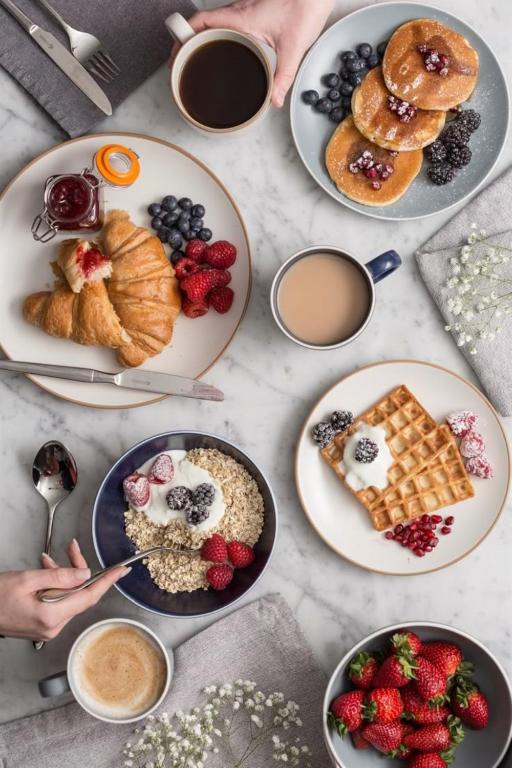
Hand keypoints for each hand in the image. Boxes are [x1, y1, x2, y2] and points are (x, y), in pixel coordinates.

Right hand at [0, 539, 127, 640]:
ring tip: (47, 560)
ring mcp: (47, 628)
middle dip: (77, 569)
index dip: (107, 581)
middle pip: (79, 594)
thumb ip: (59, 577)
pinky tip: (44, 570)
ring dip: (62, 575)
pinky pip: (57, 601)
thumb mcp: (28, 579)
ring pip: (68, 596)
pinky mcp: (42, 625)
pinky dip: (54, 585)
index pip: (89, 597)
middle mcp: (52, 627)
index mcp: (51, 617)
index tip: (121, 570)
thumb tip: (85, 575)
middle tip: (72, 548)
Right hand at [175, 0, 333, 106]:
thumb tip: (273, 100)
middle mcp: (239, 11)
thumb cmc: (305, 8)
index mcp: (240, 18)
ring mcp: (246, 10)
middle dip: (189, 41)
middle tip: (182, 60)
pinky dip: (220, 34)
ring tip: (198, 58)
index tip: (175, 52)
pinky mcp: (256, 11)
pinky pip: (229, 22)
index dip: (183, 35)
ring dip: (204, 37)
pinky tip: (227, 49)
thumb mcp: (293, 49)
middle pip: (203, 24)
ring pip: (215, 22)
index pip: (201, 22)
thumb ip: (282, 77)